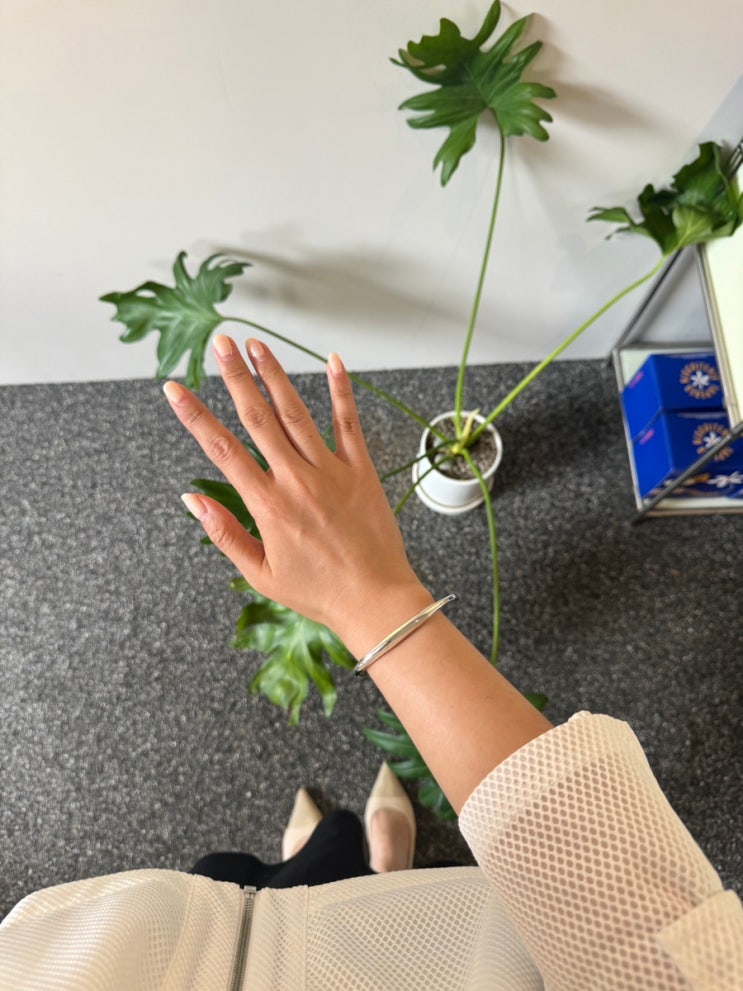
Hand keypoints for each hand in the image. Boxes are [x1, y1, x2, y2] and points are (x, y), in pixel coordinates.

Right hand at [164, 336, 430, 653]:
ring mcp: (331, 472)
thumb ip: (224, 533)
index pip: (221, 450)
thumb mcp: (260, 572)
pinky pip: (349, 424)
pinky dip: (341, 391)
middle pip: (257, 418)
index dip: (194, 416)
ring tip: (256, 344)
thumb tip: (190, 500)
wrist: (375, 601)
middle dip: (234, 377)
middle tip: (219, 343)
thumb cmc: (318, 592)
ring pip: (297, 413)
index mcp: (266, 505)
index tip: (174, 388)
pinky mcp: (361, 471)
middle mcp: (296, 480)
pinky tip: (332, 361)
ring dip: (275, 375)